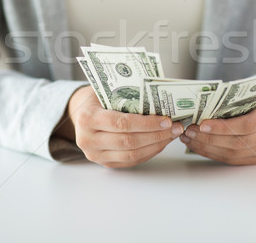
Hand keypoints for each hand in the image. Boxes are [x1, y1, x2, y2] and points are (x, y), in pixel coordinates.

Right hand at [67, 86, 183, 167]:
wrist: (79, 113)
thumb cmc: (97, 98)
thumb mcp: (107, 91)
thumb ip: (127, 96)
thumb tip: (161, 100)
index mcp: (88, 117)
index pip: (121, 123)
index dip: (146, 123)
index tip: (166, 120)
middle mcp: (88, 139)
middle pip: (128, 142)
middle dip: (156, 135)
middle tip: (175, 128)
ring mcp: (95, 154)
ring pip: (131, 155)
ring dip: (156, 145)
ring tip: (171, 135)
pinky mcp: (104, 163)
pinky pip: (131, 161)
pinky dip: (149, 152)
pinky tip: (160, 143)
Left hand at [180, 91, 255, 165]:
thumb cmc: (252, 96)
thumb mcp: (245, 90)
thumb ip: (229, 97)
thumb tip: (200, 102)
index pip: (247, 125)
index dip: (223, 127)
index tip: (202, 125)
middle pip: (239, 142)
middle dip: (210, 138)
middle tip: (190, 131)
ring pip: (233, 154)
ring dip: (207, 147)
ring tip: (190, 138)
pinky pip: (231, 159)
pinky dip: (211, 153)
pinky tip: (198, 145)